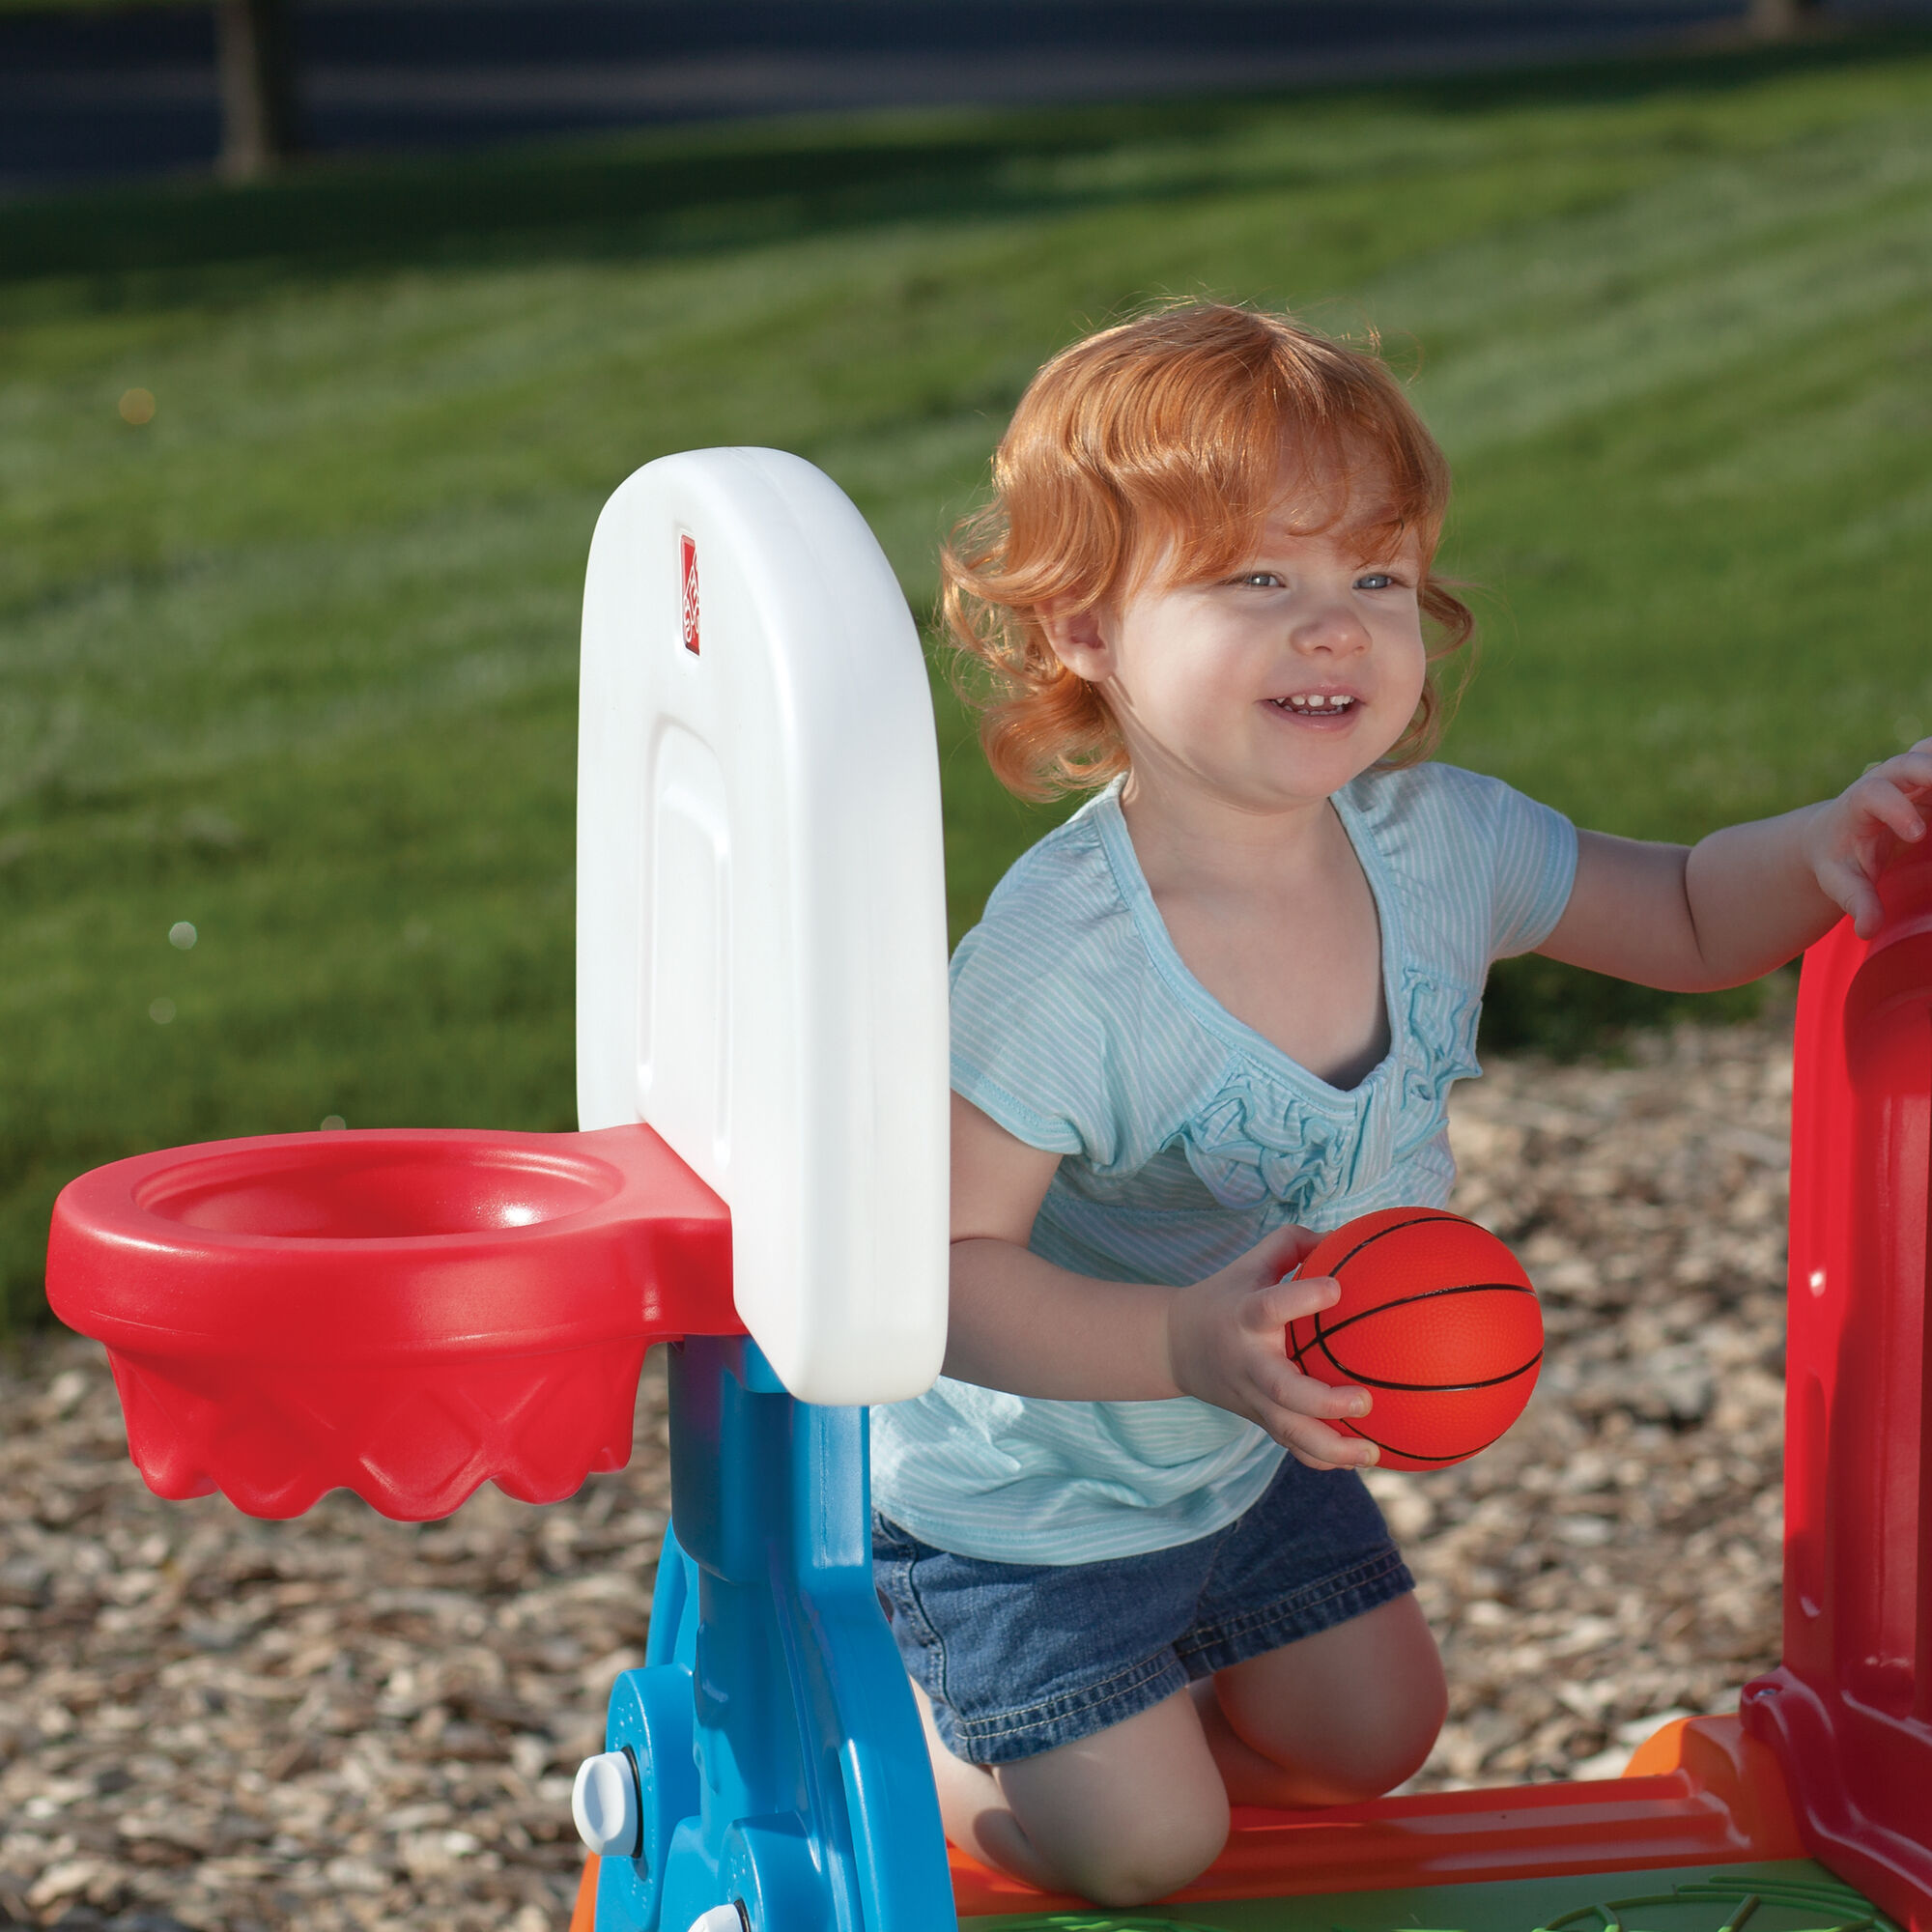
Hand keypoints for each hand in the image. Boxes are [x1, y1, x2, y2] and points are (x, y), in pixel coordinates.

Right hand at [1164, 1222, 1376, 1470]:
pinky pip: (1292, 1446)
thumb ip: (1292, 1244)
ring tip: (1372, 1451)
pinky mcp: (1261, 1420)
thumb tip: (1346, 1237)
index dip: (1302, 1298)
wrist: (1175, 1347)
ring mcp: (1254, 1398)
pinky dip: (1324, 1458)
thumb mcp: (1249, 1264)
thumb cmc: (1227, 1296)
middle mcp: (1250, 1363)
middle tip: (1365, 1399)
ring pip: (1290, 1432)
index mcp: (1246, 1317)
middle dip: (1323, 1401)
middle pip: (1282, 1391)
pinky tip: (1362, 1458)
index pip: (1270, 1307)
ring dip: (1331, 1447)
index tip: (1337, 1287)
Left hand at [1803, 738, 1931, 938]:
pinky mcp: (1931, 776)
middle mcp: (1886, 778)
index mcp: (1858, 803)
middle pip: (1911, 760)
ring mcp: (1913, 772)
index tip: (1916, 834)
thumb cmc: (1841, 860)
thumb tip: (1867, 929)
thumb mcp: (1842, 882)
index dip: (1896, 808)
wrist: (1837, 833)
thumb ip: (1857, 901)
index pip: (1875, 794)